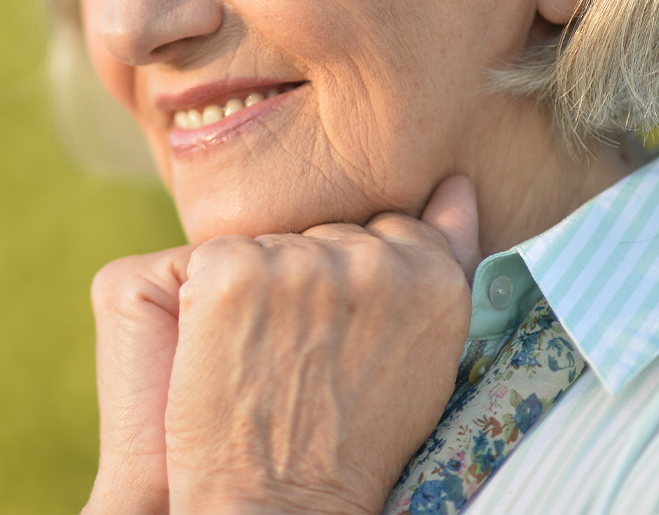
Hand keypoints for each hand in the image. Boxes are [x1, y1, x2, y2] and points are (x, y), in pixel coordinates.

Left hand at [83, 176, 479, 514]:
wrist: (282, 511)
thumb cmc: (356, 436)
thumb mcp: (428, 352)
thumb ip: (447, 255)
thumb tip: (455, 185)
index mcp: (431, 275)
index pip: (386, 229)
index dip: (356, 282)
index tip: (345, 332)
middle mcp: (371, 260)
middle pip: (326, 234)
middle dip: (311, 282)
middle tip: (305, 357)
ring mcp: (299, 263)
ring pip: (274, 244)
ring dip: (263, 288)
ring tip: (269, 359)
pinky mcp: (231, 273)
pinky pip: (219, 255)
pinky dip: (211, 298)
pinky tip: (227, 349)